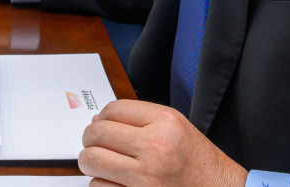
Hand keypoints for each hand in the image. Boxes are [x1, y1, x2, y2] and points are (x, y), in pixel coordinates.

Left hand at [80, 101, 247, 186]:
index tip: (101, 126)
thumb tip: (96, 122)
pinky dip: (101, 185)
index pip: (113, 110)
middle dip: (90, 140)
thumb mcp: (176, 128)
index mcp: (165, 122)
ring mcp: (146, 177)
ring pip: (93, 161)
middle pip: (98, 133)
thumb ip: (138, 120)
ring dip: (92, 163)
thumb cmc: (199, 164)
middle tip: (95, 145)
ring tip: (102, 165)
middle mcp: (155, 147)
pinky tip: (115, 183)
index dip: (101, 118)